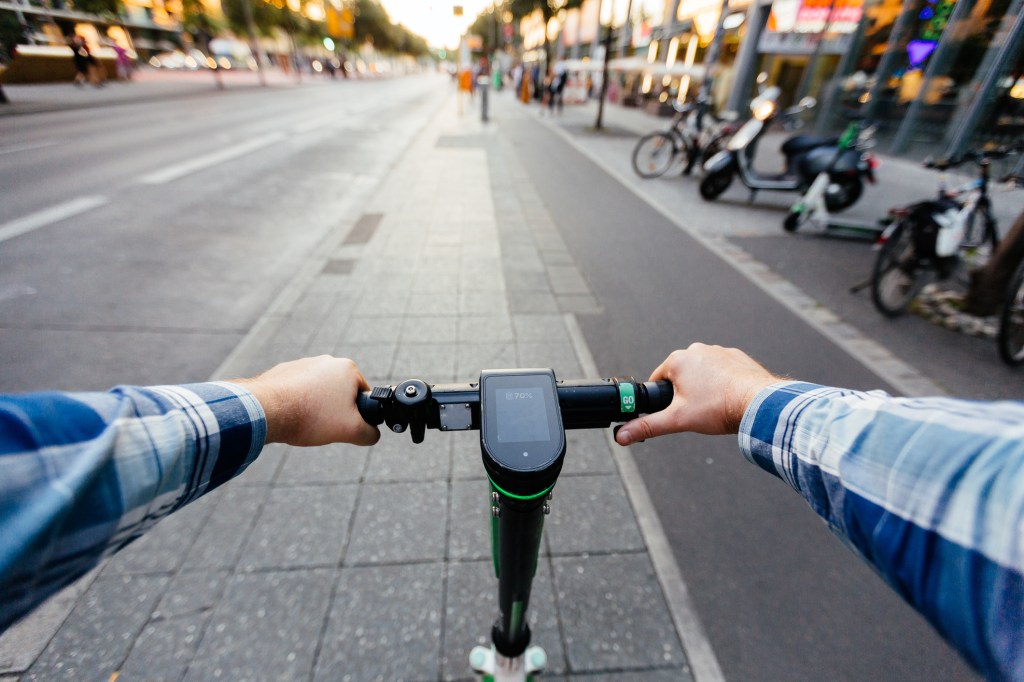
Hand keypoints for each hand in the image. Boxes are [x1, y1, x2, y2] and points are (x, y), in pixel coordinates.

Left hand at [232, 356, 379, 446]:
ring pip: (318, 391)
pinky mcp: (284, 371)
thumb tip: (372, 434)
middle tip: (325, 425)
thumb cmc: (311, 416)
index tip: (344, 424)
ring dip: (315, 406)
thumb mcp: (351, 430)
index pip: (363, 394)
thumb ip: (370, 434)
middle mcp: (327, 361)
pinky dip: (297, 402)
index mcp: (347, 369)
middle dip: (335, 410)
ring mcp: (303, 364)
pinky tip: (291, 415)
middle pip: (340, 392)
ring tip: (306, 421)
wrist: (267, 411)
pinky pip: (298, 389)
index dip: (357, 413)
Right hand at [615, 343, 781, 444]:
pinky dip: (723, 383)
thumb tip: (622, 435)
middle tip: (697, 411)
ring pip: (703, 373)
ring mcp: (719, 351)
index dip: (662, 399)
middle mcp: (697, 350)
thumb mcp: (677, 420)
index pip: (658, 380)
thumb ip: (648, 426)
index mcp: (677, 360)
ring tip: (715, 407)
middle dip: (685, 394)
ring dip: (705, 388)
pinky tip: (729, 399)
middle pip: (681, 376)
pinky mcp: (738, 357)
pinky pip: (723, 371)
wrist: (759, 404)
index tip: (674, 411)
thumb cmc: (718, 407)